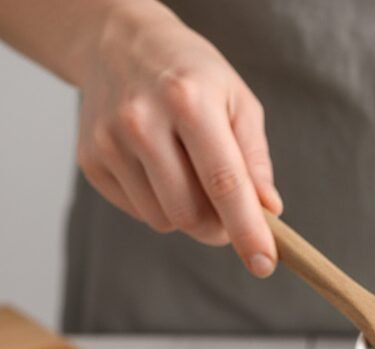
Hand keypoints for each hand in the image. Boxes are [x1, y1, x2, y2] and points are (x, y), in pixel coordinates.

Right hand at [75, 0, 280, 275]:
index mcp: (188, 100)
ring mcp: (110, 141)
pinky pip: (138, 212)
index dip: (247, 229)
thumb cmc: (191, 75)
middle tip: (228, 211)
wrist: (119, 42)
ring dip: (185, 213)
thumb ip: (254, 158)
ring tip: (187, 171)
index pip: (224, 182)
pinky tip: (157, 166)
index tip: (264, 264)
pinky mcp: (91, 160)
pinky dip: (158, 203)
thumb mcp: (236, 99)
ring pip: (164, 220)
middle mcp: (142, 120)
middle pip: (190, 214)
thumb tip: (268, 210)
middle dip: (217, 226)